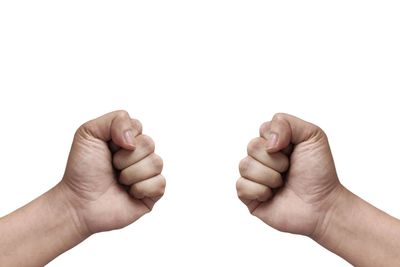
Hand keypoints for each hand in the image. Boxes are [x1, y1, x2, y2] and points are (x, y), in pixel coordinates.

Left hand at [59, 110, 165, 234]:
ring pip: (156, 163)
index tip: (107, 149)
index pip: (138, 127)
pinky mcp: (152, 194)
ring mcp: (147, 175)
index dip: (121, 137)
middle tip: (112, 167)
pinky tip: (129, 193)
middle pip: (149, 144)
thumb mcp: (88, 133)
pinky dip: (141, 188)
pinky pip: (160, 183)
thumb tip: (134, 140)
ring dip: (131, 174)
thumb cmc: (82, 170)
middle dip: (126, 157)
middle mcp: (139, 155)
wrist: (78, 203)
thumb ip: (115, 120)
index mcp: (126, 140)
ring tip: (119, 182)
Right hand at [236, 113, 341, 236]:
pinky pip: (241, 186)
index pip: (263, 129)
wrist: (322, 205)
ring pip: (245, 165)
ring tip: (282, 184)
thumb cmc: (319, 173)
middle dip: (275, 160)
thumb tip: (267, 142)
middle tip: (289, 170)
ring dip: (269, 176)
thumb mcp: (312, 136)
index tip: (293, 151)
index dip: (279, 140)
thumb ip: (286, 123)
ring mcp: (254, 177)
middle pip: (252, 146)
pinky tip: (272, 196)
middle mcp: (262, 158)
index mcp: (274, 142)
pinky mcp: (248, 196)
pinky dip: (260, 191)